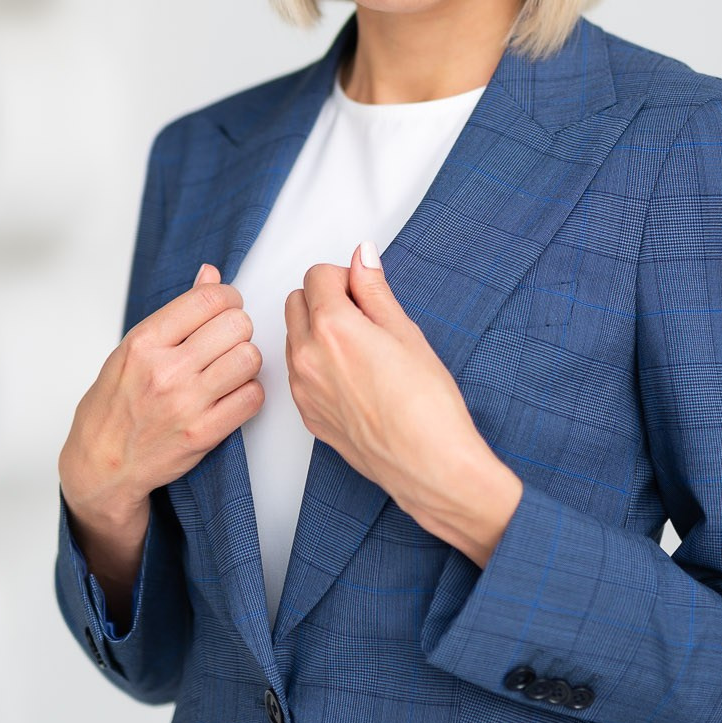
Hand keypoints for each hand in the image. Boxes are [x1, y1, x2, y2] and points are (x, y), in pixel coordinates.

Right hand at [59, 263, 263, 531]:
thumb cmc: (114, 405)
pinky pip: (252, 398)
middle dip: (238, 329)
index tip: (225, 308)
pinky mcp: (203, 433)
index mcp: (144, 343)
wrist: (101, 464)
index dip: (228, 298)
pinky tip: (232, 394)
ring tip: (229, 368)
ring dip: (246, 361)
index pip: (208, 299)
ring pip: (250, 358)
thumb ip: (175, 313)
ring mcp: (186, 403)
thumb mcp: (132, 350)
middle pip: (237, 325)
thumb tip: (210, 275)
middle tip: (226, 341)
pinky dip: (249, 393)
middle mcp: (165, 370)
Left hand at [284, 241, 521, 566]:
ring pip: (293, 338)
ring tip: (361, 350)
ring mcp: (303, 388)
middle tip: (363, 316)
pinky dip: (315, 364)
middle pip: (295, 302)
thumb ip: (375, 290)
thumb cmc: (427, 405)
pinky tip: (353, 377)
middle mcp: (307, 356)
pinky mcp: (307, 414)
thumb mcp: (407, 333)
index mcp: (332, 327)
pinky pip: (298, 374)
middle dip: (324, 299)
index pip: (317, 275)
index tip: (364, 290)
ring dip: (316, 331)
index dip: (345, 277)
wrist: (428, 465)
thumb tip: (363, 257)